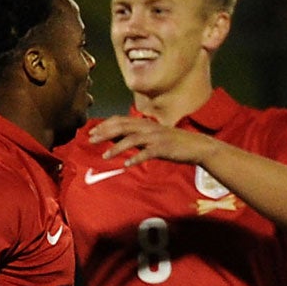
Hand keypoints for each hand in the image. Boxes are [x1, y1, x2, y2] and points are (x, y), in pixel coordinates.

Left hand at [87, 115, 210, 167]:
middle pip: (122, 127)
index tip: (92, 131)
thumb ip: (134, 136)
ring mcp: (156, 137)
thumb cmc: (171, 143)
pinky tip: (127, 165)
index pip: (120, 120)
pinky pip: (147, 153)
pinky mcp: (163, 148)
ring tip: (105, 156)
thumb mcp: (151, 137)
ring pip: (132, 139)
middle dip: (105, 133)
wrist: (195, 146)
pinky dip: (136, 158)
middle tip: (91, 140)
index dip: (105, 125)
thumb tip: (115, 138)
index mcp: (144, 124)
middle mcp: (148, 127)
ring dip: (117, 147)